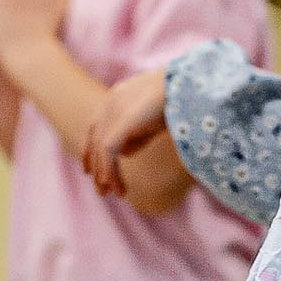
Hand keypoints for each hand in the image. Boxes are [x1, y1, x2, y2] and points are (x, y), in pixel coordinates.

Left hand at [80, 68, 171, 194]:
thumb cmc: (180, 100)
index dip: (91, 151)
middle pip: (94, 140)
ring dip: (106, 175)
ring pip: (101, 150)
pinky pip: (109, 152)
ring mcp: (113, 110)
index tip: (92, 172)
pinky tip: (116, 187)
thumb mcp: (154, 119)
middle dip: (97, 167)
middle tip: (103, 191)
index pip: (95, 127)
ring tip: (113, 194)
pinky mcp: (121, 122)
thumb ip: (138, 134)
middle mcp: (110, 102)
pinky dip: (110, 171)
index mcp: (117, 96)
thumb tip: (124, 153)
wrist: (189, 86)